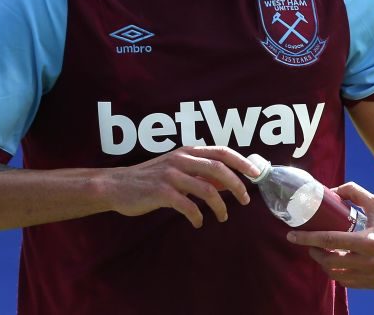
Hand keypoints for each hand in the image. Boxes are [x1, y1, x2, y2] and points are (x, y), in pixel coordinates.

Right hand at [103, 146, 258, 228]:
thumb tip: (226, 182)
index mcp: (187, 151)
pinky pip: (188, 206)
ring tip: (223, 216)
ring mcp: (171, 174)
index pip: (221, 151)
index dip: (242, 161)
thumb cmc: (149, 178)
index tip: (256, 174)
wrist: (117, 185)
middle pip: (219, 168)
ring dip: (220, 206)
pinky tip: (198, 222)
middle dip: (237, 185)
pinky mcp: (161, 192)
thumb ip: (199, 172)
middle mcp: (181, 159)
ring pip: (207, 189)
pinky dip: (197, 216)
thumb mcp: (175, 168)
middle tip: (245, 200)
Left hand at [286, 181, 373, 288]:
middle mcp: (369, 262)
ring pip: (337, 274)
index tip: (292, 235)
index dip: (307, 238)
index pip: (329, 241)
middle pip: (329, 261)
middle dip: (314, 252)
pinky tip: (335, 263)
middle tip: (308, 243)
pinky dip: (338, 273)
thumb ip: (354, 193)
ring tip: (321, 252)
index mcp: (368, 241)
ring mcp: (372, 276)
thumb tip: (331, 190)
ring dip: (324, 264)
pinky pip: (348, 282)